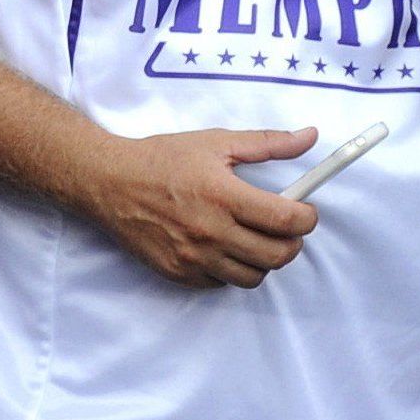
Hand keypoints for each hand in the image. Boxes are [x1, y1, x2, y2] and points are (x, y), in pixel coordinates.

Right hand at [66, 128, 319, 287]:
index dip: (307, 218)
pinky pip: (222, 283)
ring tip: (254, 238)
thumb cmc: (162, 159)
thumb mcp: (215, 142)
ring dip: (263, 260)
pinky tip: (224, 247)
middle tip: (284, 228)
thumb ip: (267, 143)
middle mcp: (211, 231)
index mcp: (223, 195)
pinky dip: (231, 269)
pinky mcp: (179, 273)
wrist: (108, 182)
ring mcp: (194, 257)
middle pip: (277, 255)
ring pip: (253, 277)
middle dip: (292, 243)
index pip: (286, 220)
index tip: (304, 211)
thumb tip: (310, 136)